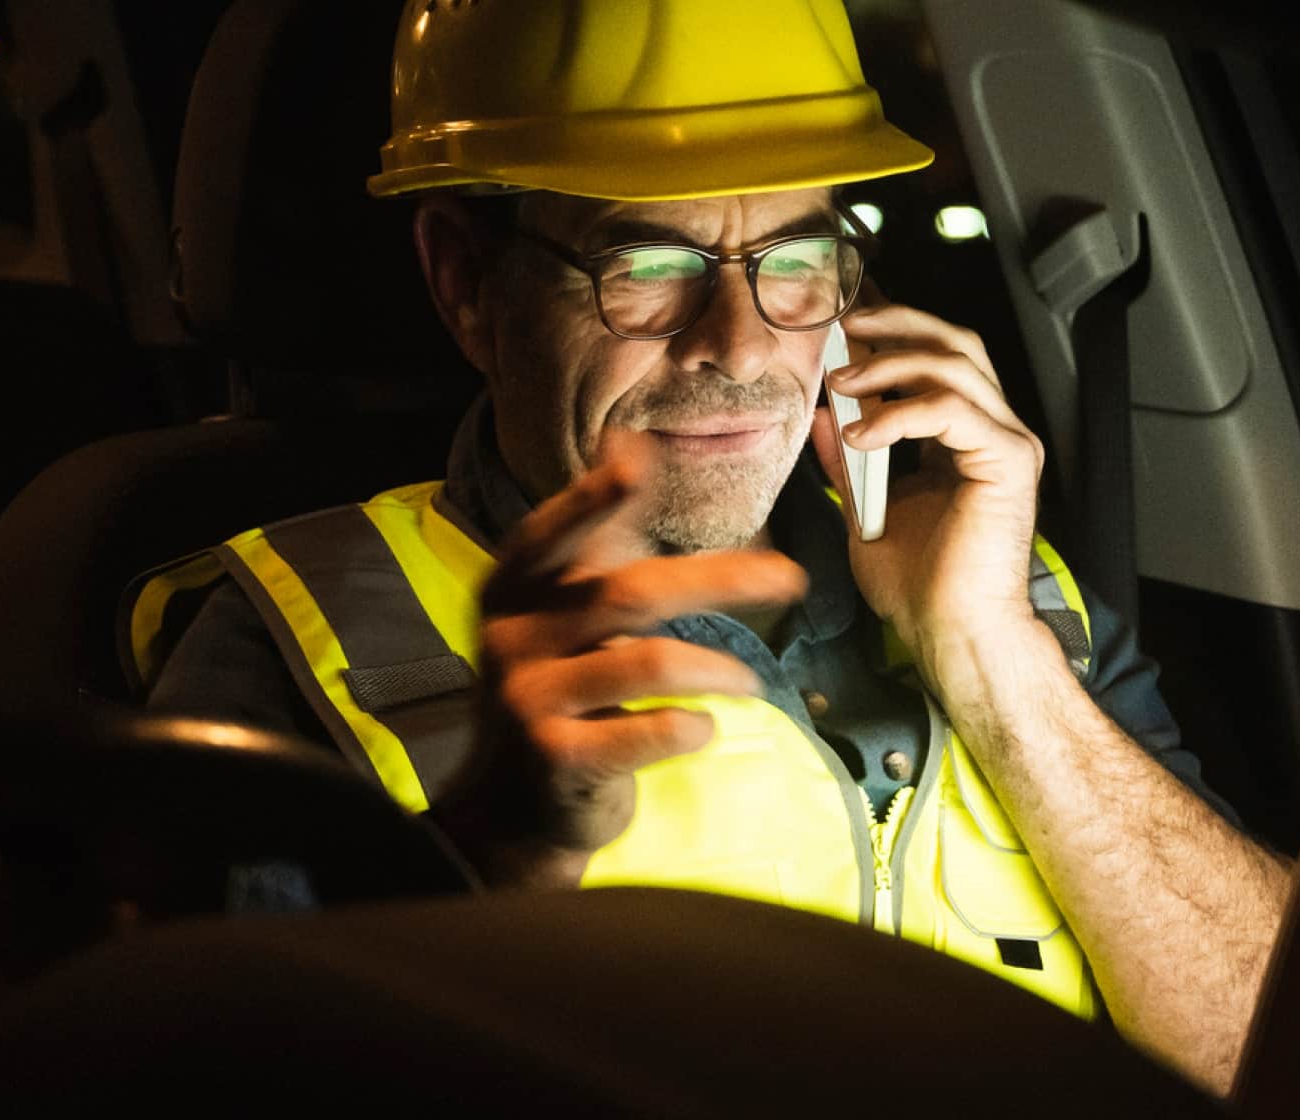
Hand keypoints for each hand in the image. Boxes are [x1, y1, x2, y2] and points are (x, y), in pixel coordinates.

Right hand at [428, 431, 807, 887]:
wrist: (513, 809)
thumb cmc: (557, 694)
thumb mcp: (557, 617)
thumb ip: (595, 546)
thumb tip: (631, 447)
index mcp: (510, 592)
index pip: (550, 535)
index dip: (592, 498)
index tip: (638, 459)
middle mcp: (510, 638)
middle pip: (628, 591)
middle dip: (720, 579)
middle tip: (790, 577)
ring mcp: (528, 699)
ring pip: (645, 661)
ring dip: (716, 668)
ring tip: (752, 683)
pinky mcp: (556, 758)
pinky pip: (645, 732)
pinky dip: (689, 727)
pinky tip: (703, 731)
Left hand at [809, 305, 1049, 678]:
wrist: (954, 635)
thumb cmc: (921, 589)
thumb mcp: (865, 511)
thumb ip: (849, 463)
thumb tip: (822, 415)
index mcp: (968, 438)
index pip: (939, 358)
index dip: (895, 332)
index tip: (843, 326)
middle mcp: (996, 430)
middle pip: (955, 342)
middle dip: (897, 325)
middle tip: (844, 329)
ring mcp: (1010, 442)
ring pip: (955, 364)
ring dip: (889, 366)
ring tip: (841, 383)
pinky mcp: (1010, 461)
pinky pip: (953, 410)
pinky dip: (900, 414)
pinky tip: (861, 436)